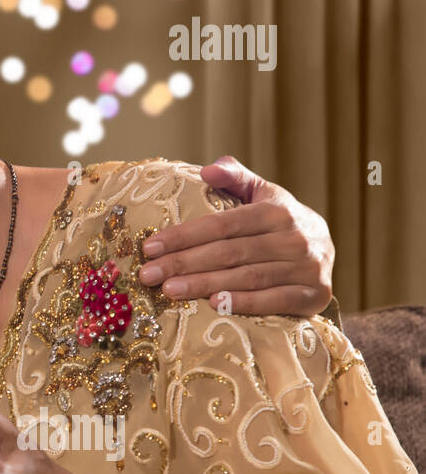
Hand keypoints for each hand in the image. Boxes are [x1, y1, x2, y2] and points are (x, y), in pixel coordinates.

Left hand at [138, 155, 334, 316]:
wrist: (326, 249)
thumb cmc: (278, 221)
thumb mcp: (262, 193)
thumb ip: (235, 177)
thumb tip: (208, 169)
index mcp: (277, 210)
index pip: (222, 224)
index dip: (184, 235)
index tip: (150, 247)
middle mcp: (295, 238)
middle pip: (229, 252)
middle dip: (184, 263)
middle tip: (148, 274)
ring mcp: (307, 267)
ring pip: (247, 277)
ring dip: (204, 284)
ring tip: (169, 290)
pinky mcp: (316, 294)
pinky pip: (275, 301)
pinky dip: (243, 302)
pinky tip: (212, 304)